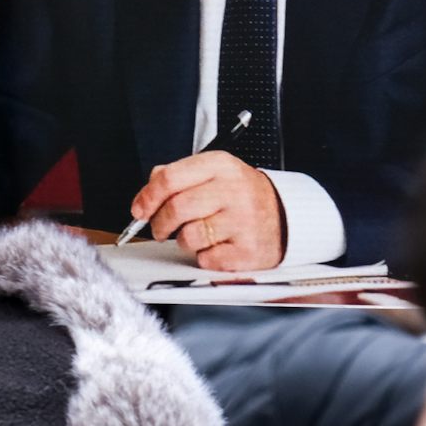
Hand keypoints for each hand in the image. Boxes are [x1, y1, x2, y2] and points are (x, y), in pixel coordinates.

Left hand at [130, 151, 283, 270]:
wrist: (286, 215)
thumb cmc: (241, 194)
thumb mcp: (214, 172)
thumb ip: (179, 176)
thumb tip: (147, 192)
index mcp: (221, 166)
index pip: (170, 178)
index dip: (148, 197)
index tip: (139, 210)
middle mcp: (233, 190)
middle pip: (176, 208)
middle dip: (160, 223)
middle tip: (160, 229)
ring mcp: (243, 221)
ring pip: (189, 236)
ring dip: (184, 241)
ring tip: (197, 235)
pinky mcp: (248, 251)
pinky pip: (207, 259)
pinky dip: (204, 257)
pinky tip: (216, 246)